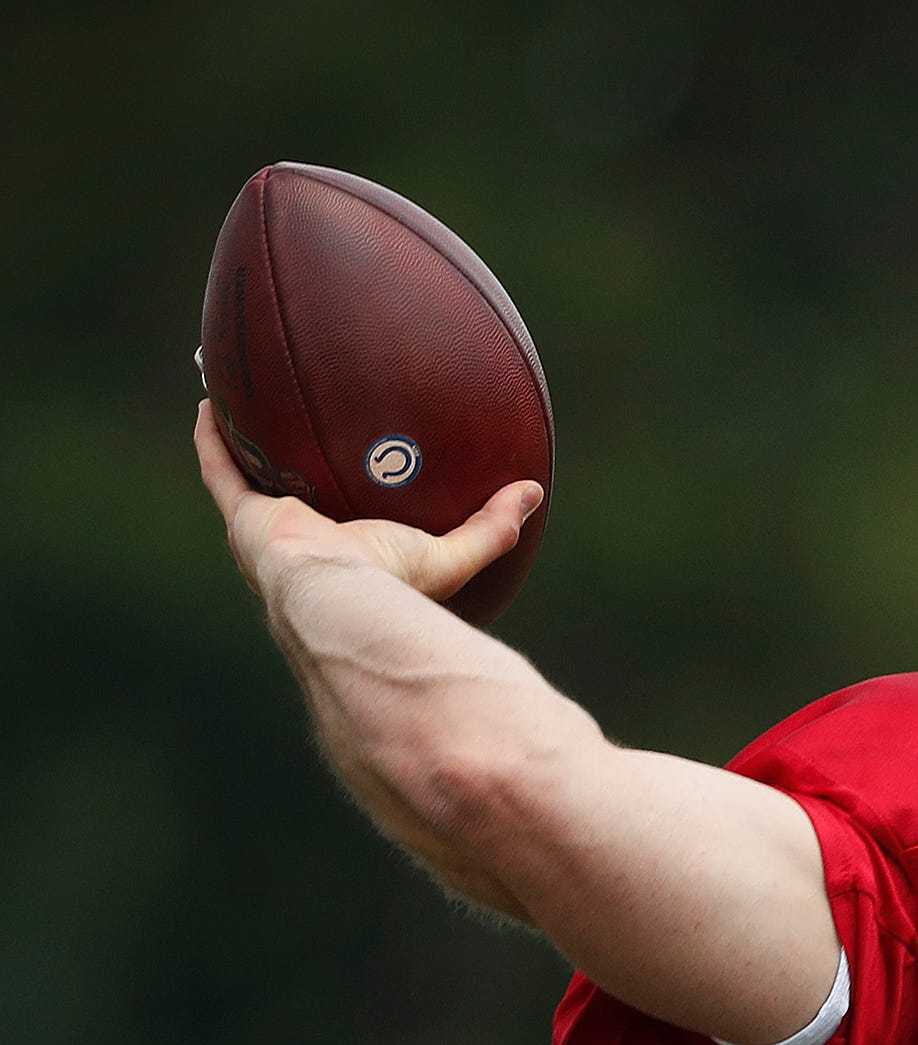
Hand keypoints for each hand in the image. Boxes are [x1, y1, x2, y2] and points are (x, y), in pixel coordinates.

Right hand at [193, 401, 542, 607]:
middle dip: (294, 472)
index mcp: (345, 561)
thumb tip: (533, 491)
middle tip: (303, 434)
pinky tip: (213, 404)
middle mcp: (302, 547)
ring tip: (250, 409)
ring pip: (251, 480)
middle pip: (296, 502)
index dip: (347, 506)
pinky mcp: (243, 518)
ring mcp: (267, 534)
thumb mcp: (451, 556)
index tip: (357, 475)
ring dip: (247, 447)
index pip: (346, 531)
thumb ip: (492, 529)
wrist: (336, 596)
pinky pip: (220, 469)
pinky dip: (213, 439)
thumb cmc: (391, 585)